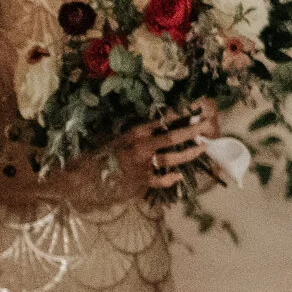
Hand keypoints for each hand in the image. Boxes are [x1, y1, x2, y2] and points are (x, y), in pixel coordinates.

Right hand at [102, 102, 216, 199]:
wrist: (83, 177)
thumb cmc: (99, 155)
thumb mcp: (117, 138)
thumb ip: (138, 134)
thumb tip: (158, 126)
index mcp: (134, 133)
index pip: (161, 121)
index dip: (179, 115)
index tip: (194, 110)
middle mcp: (141, 147)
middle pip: (172, 137)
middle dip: (192, 130)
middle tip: (207, 124)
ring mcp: (143, 165)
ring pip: (172, 158)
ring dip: (190, 153)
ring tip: (202, 147)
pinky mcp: (142, 181)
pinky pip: (161, 180)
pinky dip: (171, 178)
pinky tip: (179, 175)